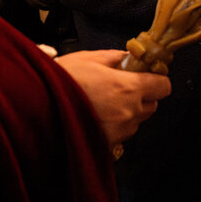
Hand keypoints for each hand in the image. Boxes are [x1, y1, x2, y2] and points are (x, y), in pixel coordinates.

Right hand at [55, 49, 171, 146]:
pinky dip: (114, 126)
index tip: (146, 75)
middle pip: (152, 105)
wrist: (36, 107)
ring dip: (128, 112)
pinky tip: (96, 116)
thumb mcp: (89, 58)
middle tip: (121, 87)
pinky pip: (121, 134)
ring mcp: (119, 131)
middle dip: (142, 96)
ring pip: (137, 121)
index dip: (156, 79)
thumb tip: (130, 57)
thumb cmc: (61, 80)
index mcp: (129, 88)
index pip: (164, 86)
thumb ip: (115, 57)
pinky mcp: (107, 144)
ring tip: (103, 103)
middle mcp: (129, 112)